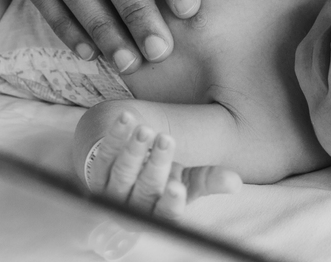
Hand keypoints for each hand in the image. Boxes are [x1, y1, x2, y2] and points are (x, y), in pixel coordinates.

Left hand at [83, 111, 240, 220]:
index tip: (178, 187)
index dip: (171, 202)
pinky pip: (104, 154)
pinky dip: (115, 135)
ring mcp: (111, 190)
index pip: (166, 214)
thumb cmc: (165, 176)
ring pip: (122, 172)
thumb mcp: (189, 180)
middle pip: (145, 188)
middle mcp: (133, 206)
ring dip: (134, 150)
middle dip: (156, 163)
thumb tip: (235, 182)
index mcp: (159, 213)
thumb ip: (210, 180)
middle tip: (166, 140)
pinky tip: (126, 117)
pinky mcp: (96, 172)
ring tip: (146, 130)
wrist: (131, 167)